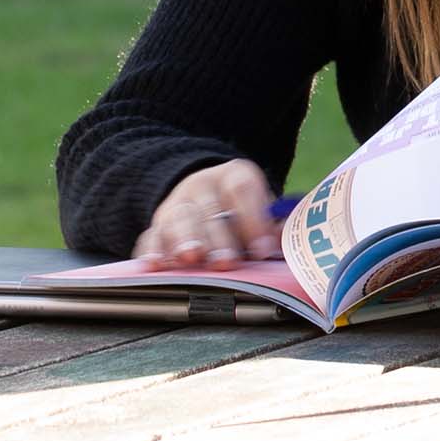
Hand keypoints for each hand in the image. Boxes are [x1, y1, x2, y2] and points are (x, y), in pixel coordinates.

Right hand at [134, 159, 283, 268]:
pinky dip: (153, 250)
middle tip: (226, 262)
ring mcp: (177, 203)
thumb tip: (287, 243)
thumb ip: (274, 226)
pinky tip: (157, 264)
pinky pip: (152, 235)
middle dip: (217, 238)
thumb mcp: (261, 209)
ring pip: (178, 218)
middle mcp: (202, 185)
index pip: (241, 190)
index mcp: (234, 176)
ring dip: (185, 239)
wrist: (205, 195)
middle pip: (208, 209)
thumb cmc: (241, 212)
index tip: (262, 250)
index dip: (253, 219)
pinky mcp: (157, 224)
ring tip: (191, 257)